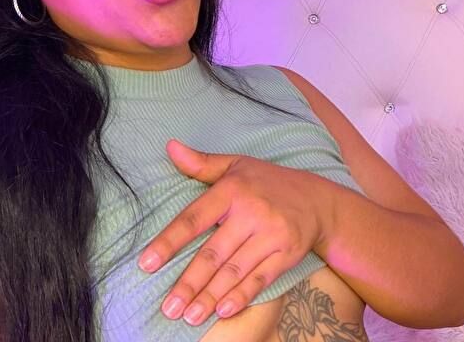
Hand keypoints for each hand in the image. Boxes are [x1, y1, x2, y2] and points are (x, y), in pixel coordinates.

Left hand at [137, 139, 324, 325]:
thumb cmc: (267, 182)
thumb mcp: (235, 165)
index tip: (146, 263)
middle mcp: (251, 212)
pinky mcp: (287, 254)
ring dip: (210, 296)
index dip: (169, 242)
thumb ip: (201, 163)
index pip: (193, 218)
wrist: (318, 200)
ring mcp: (271, 235)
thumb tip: (170, 147)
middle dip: (189, 283)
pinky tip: (223, 310)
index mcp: (232, 190)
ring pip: (234, 271)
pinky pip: (260, 279)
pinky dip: (241, 296)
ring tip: (188, 315)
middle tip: (168, 307)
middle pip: (213, 253)